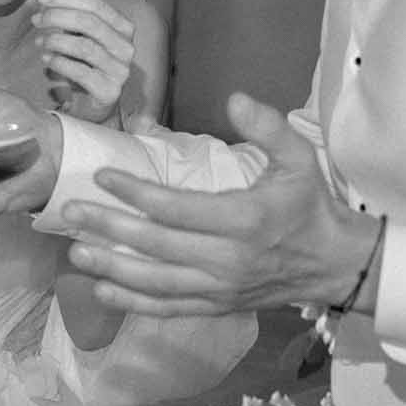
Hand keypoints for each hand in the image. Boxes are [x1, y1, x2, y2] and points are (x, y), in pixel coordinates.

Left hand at [31, 0, 134, 123]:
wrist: (93, 104)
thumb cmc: (86, 64)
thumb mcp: (79, 33)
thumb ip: (73, 7)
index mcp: (123, 27)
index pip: (96, 4)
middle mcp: (126, 47)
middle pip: (90, 22)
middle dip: (58, 17)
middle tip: (36, 20)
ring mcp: (121, 70)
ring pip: (84, 46)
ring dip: (56, 41)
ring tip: (39, 42)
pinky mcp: (110, 91)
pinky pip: (80, 71)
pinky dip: (59, 63)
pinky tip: (46, 60)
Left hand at [61, 91, 383, 315]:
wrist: (335, 264)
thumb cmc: (310, 207)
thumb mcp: (300, 158)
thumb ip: (268, 127)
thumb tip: (235, 98)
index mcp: (244, 219)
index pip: (176, 208)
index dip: (136, 193)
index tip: (103, 177)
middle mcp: (227, 258)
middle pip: (156, 245)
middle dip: (108, 227)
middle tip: (71, 212)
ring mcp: (219, 287)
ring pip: (155, 282)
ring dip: (112, 267)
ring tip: (76, 252)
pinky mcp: (216, 306)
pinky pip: (167, 307)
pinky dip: (132, 302)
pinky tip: (101, 289)